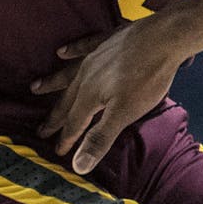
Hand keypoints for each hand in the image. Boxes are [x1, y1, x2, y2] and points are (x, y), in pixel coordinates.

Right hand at [33, 20, 183, 174]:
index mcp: (89, 96)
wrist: (166, 36)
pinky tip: (63, 51)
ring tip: (36, 88)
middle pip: (68, 100)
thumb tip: (77, 167)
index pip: (74, 124)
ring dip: (54, 83)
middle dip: (56, 117)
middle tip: (40, 130)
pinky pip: (85, 46)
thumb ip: (100, 138)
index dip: (66, 139)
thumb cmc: (148, 77)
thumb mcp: (125, 113)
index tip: (57, 152)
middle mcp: (87, 75)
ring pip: (70, 73)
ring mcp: (97, 55)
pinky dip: (73, 50)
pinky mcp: (109, 40)